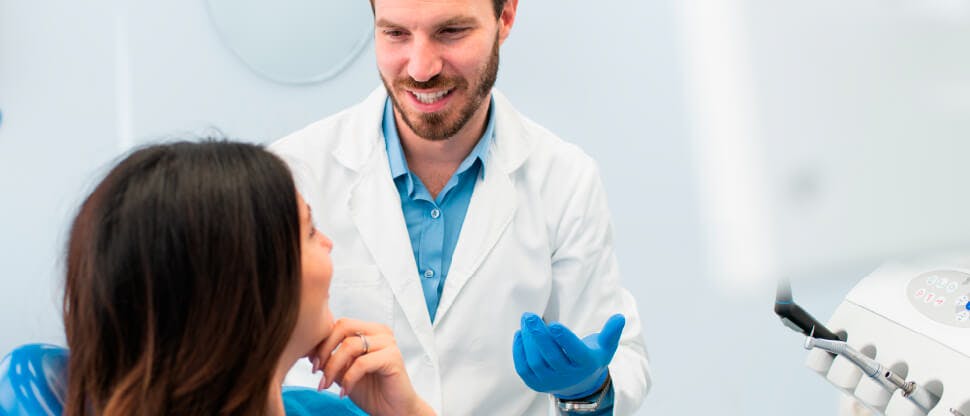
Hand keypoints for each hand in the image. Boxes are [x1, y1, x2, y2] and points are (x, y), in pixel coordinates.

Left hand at [308, 318, 433, 415]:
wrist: (393, 410)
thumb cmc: (372, 391)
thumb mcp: (344, 372)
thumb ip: (331, 359)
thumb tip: (309, 351)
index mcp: (370, 330)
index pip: (340, 325)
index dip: (322, 342)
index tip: (312, 363)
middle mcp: (380, 332)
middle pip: (344, 327)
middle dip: (325, 350)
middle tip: (317, 371)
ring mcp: (388, 343)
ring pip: (350, 345)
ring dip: (333, 367)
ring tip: (326, 384)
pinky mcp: (392, 358)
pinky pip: (361, 363)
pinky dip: (348, 379)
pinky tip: (344, 392)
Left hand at [512, 313, 624, 398]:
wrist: (579, 383)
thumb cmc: (590, 358)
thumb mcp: (605, 347)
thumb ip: (611, 332)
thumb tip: (619, 317)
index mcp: (585, 364)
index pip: (574, 353)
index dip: (564, 339)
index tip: (553, 324)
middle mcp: (567, 375)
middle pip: (550, 356)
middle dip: (538, 335)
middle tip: (530, 315)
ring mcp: (550, 381)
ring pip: (535, 362)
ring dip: (528, 340)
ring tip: (526, 321)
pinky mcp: (535, 383)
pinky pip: (523, 368)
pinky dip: (519, 350)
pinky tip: (520, 333)